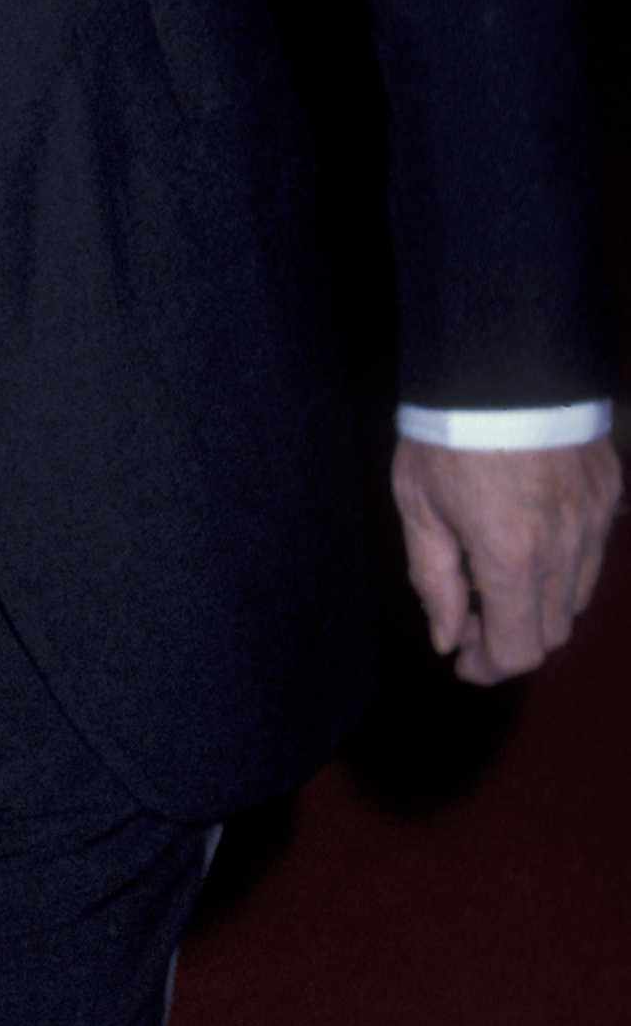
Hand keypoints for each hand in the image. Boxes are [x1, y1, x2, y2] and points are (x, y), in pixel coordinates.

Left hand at [391, 433, 620, 683]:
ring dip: (540, 603)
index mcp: (511, 557)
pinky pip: (593, 552)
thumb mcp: (418, 504)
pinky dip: (565, 565)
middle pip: (552, 631)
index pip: (519, 649)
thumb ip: (434, 578)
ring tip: (497, 576)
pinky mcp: (608, 494)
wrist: (501, 359)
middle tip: (472, 618)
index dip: (490, 666)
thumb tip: (448, 638)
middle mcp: (564, 549)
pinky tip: (530, 538)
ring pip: (577, 596)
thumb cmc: (445, 433)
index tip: (463, 658)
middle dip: (512, 637)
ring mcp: (594, 521)